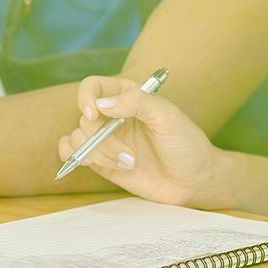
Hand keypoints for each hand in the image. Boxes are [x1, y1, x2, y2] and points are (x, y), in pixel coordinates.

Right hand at [56, 76, 233, 208]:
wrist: (194, 181)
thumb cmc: (186, 144)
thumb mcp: (168, 117)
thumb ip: (137, 103)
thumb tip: (101, 103)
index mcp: (128, 96)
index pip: (93, 86)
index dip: (86, 97)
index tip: (94, 114)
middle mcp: (113, 115)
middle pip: (85, 117)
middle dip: (102, 139)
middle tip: (130, 155)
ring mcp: (106, 139)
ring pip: (78, 137)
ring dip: (98, 152)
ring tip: (127, 164)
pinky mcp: (102, 161)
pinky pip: (72, 152)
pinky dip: (73, 155)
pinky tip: (92, 162)